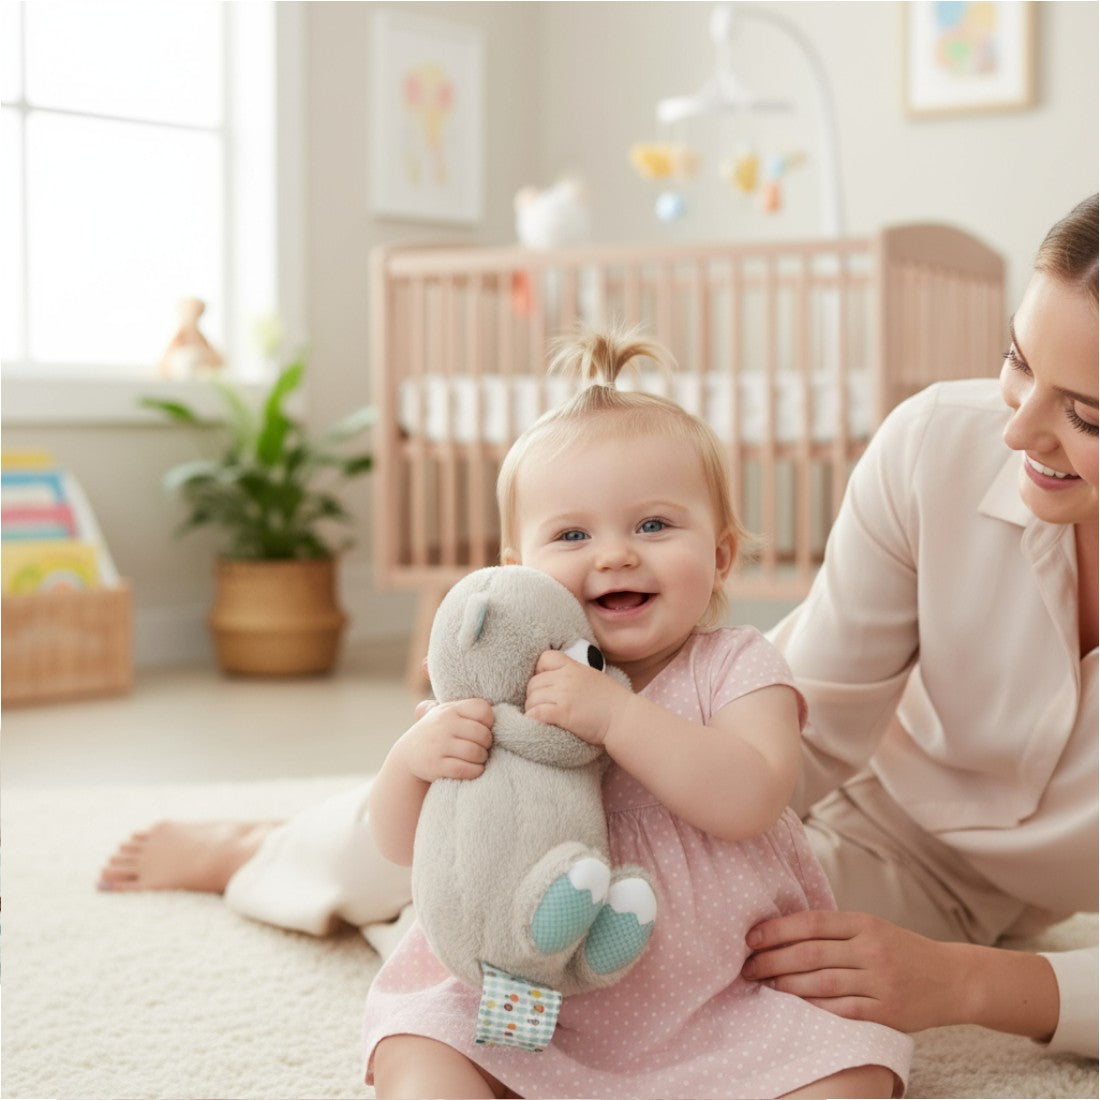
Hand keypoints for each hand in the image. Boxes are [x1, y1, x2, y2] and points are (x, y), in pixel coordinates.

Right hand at [398, 697, 493, 782]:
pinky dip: (474, 771)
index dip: (490, 721)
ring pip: (475, 753)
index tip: (484, 729)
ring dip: (482, 759)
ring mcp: (438, 745)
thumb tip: (498, 709)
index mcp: (451, 709)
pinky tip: (474, 769)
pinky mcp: (435, 765)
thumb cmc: (438, 732)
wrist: (409, 753)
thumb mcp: (447, 713)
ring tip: (478, 758)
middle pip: (483, 734)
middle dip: (487, 744)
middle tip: (483, 747)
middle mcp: (444, 724)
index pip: (483, 709)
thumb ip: (467, 709)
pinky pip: (465, 769)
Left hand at [524, 649, 628, 745]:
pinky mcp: (563, 713)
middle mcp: (566, 678)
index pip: (545, 658)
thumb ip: (574, 676)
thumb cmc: (611, 703)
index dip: (539, 671)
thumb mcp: (592, 678)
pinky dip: (533, 719)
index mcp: (574, 667)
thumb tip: (558, 682)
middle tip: (542, 707)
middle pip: (534, 682)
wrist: (624, 719)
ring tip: (541, 718)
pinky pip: (536, 713)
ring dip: (533, 710)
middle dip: (534, 696)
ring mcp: (564, 694)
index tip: (545, 684)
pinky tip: (538, 724)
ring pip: (532, 699)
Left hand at [742, 909, 962, 1033]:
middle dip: (772, 960)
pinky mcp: (887, 1012)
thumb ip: (835, 930)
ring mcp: (880, 981)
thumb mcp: (873, 928)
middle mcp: (871, 949)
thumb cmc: (902, 951)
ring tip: (763, 985)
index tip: (751, 937)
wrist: (954, 979)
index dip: (776, 930)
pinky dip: (814, 1008)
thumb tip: (782, 932)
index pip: (811, 922)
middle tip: (747, 967)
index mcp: (864, 923)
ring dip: (786, 985)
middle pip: (810, 953)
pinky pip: (842, 1010)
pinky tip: (794, 1007)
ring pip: (821, 983)